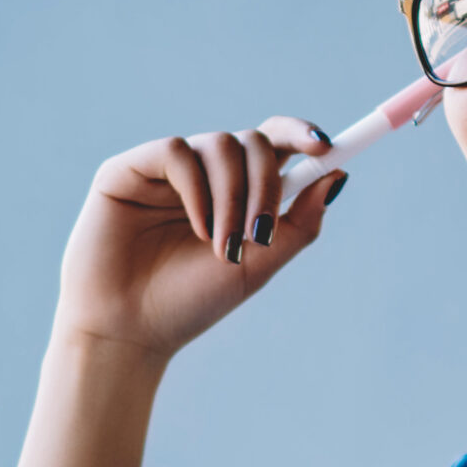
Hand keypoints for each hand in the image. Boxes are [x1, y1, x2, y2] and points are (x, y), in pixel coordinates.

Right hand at [53, 121, 341, 362]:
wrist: (131, 331)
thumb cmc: (190, 302)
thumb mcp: (260, 266)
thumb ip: (299, 223)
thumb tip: (338, 175)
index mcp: (234, 192)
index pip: (272, 144)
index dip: (301, 135)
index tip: (326, 149)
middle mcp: (202, 174)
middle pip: (253, 141)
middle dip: (267, 184)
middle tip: (261, 232)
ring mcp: (165, 169)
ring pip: (220, 144)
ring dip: (234, 195)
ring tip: (223, 245)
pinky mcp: (128, 169)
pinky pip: (176, 152)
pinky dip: (197, 190)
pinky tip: (198, 229)